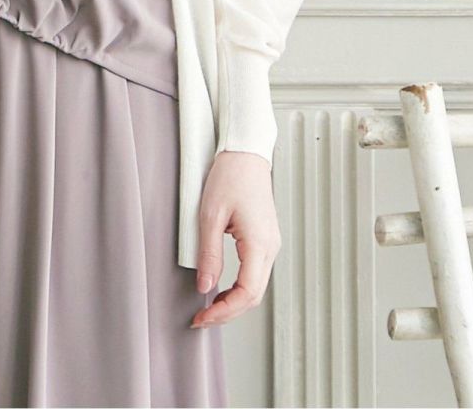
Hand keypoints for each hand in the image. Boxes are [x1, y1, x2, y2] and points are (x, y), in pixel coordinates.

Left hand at [189, 149, 281, 327]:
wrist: (245, 152)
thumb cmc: (230, 176)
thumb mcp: (210, 214)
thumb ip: (208, 254)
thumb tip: (205, 287)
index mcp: (259, 244)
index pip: (247, 293)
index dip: (225, 312)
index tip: (203, 317)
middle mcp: (270, 248)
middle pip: (254, 296)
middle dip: (228, 313)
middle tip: (202, 319)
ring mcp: (270, 244)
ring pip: (256, 287)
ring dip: (234, 302)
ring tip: (209, 308)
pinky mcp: (265, 239)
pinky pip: (256, 273)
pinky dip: (240, 288)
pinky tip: (223, 289)